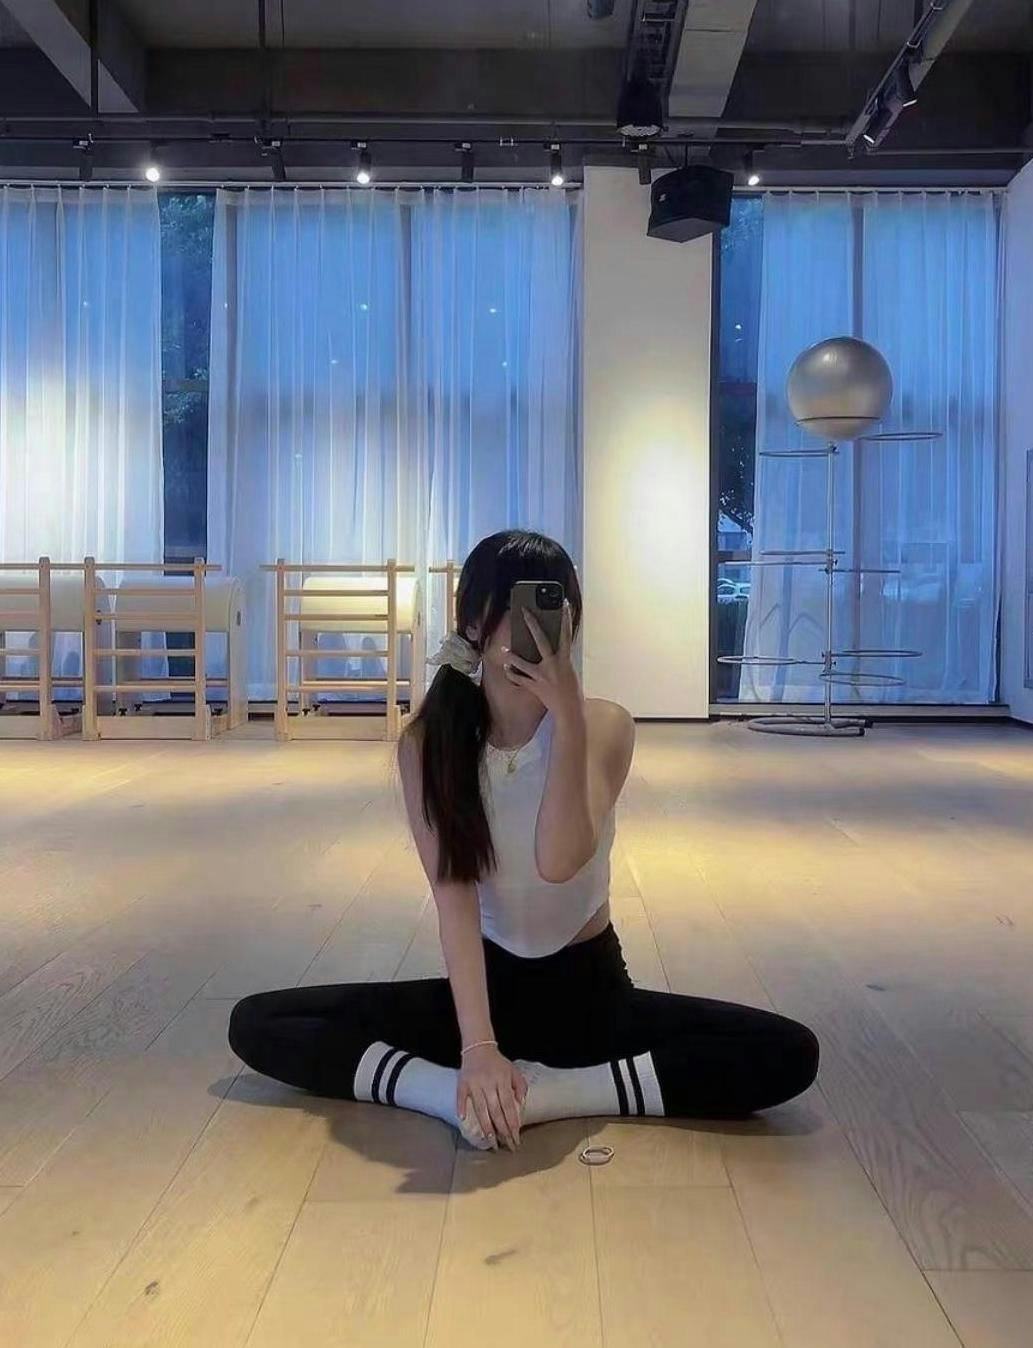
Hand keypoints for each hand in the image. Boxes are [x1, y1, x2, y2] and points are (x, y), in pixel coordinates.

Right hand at [457, 1044, 526, 1150]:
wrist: (478, 1047)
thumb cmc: (498, 1063)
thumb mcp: (514, 1071)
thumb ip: (520, 1086)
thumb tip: (520, 1105)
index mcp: (502, 1080)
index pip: (508, 1106)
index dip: (512, 1123)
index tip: (515, 1137)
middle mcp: (488, 1082)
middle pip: (496, 1111)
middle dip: (502, 1130)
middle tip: (506, 1145)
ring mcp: (474, 1083)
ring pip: (480, 1108)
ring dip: (486, 1126)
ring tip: (491, 1141)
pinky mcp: (462, 1082)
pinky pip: (461, 1096)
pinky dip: (461, 1107)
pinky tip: (463, 1119)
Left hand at [502, 600, 581, 717]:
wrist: (570, 712)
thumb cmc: (573, 692)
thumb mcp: (570, 672)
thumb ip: (560, 659)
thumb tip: (550, 649)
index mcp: (565, 660)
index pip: (566, 634)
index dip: (565, 618)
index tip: (562, 605)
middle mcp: (553, 665)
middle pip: (541, 640)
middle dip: (532, 624)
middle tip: (524, 611)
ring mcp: (542, 676)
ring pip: (523, 663)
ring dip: (513, 656)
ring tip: (504, 650)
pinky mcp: (534, 687)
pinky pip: (520, 679)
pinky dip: (512, 674)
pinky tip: (506, 669)